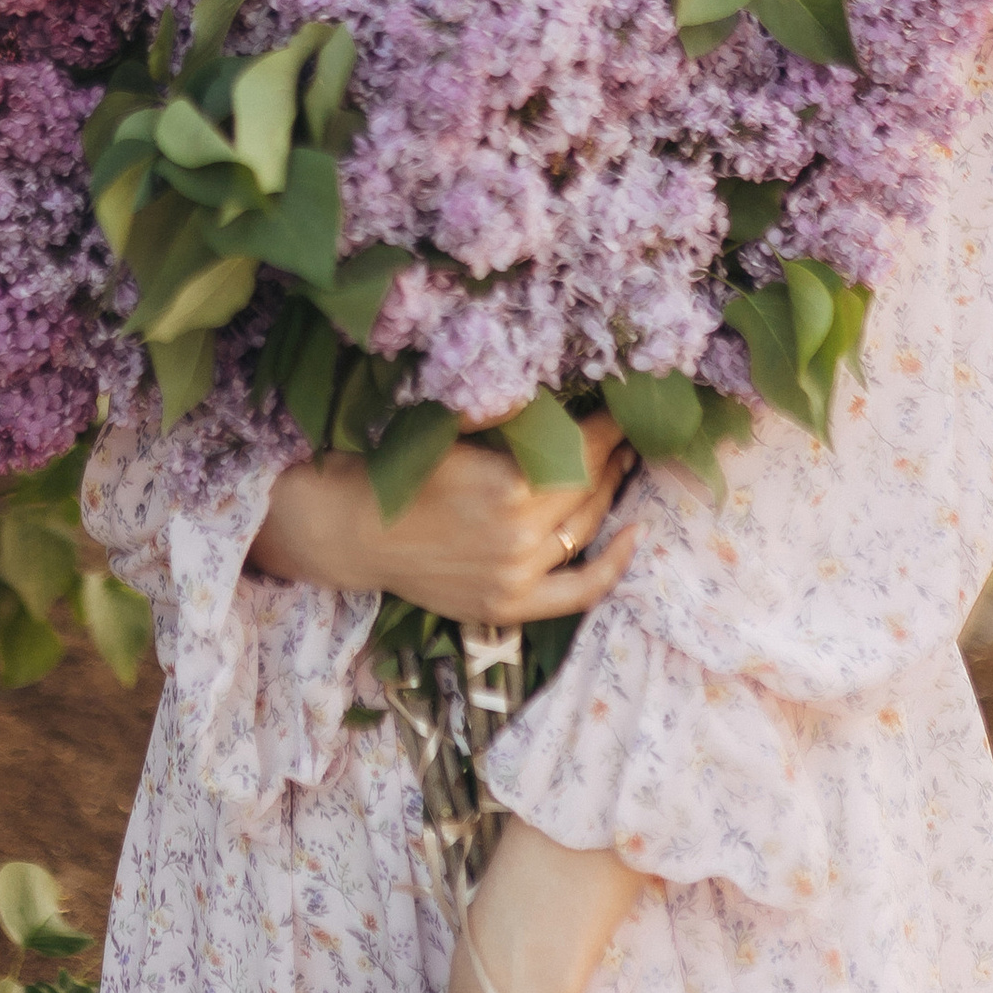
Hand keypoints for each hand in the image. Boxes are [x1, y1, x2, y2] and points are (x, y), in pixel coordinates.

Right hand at [249, 412, 636, 627]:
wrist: (358, 532)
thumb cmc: (399, 470)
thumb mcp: (444, 428)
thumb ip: (496, 411)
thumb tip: (541, 388)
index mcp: (509, 487)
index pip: (581, 452)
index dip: (605, 428)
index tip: (619, 408)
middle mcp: (520, 536)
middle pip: (589, 488)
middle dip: (611, 455)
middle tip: (624, 433)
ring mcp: (518, 576)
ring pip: (586, 529)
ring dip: (610, 494)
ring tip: (621, 466)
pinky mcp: (510, 605)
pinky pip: (580, 591)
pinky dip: (613, 566)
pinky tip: (634, 535)